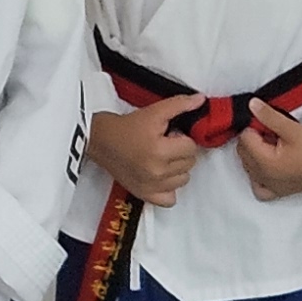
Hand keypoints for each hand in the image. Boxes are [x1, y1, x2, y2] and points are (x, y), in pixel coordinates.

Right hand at [84, 96, 201, 206]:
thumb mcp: (154, 111)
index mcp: (159, 151)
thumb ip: (179, 105)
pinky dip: (169, 189)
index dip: (182, 138)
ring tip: (161, 158)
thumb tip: (200, 101)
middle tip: (164, 144)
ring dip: (177, 169)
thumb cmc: (126, 127)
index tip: (170, 135)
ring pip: (184, 179)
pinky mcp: (145, 195)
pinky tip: (161, 177)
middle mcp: (156, 172)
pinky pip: (171, 199)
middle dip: (181, 152)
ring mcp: (151, 186)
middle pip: (189, 163)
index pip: (192, 147)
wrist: (101, 141)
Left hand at [234, 101, 301, 201]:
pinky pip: (259, 187)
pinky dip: (258, 176)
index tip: (269, 123)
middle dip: (254, 139)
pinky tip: (267, 165)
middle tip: (273, 132)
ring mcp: (271, 187)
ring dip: (255, 154)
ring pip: (248, 168)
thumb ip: (269, 116)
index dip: (255, 126)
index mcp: (265, 163)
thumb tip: (252, 105)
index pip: (244, 138)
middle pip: (243, 153)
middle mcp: (265, 178)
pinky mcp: (280, 191)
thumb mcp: (292, 128)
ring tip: (274, 145)